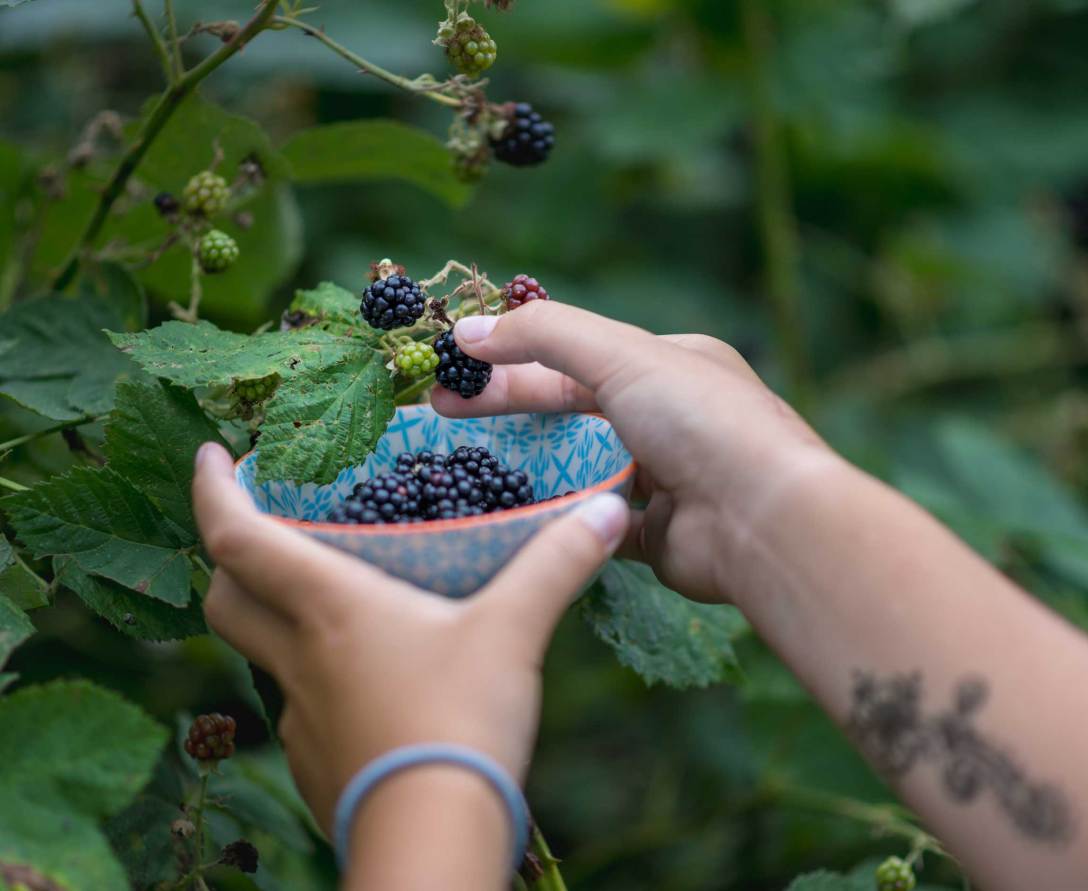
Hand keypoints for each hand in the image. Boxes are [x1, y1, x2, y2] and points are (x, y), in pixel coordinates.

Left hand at [191, 442, 627, 831]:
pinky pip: (299, 704)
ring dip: (274, 618)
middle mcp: (299, 656)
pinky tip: (366, 681)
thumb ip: (558, 564)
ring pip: (259, 652)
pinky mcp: (316, 758)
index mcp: (330, 607)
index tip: (211, 454)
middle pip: (225, 598)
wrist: (433, 835)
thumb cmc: (461, 721)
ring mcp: (300, 713)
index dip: (213, 488)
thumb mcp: (514, 632)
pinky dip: (314, 678)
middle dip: (229, 556)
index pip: (236, 537)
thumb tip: (608, 511)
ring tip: (326, 602)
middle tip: (259, 529)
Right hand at [432, 302, 837, 604]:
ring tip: (467, 467)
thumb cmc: (700, 423)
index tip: (452, 367)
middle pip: (573, 408)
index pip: (576, 354)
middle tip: (438, 411)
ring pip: (584, 465)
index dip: (511, 358)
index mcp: (672, 363)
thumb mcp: (621, 355)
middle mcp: (673, 416)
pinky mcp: (659, 534)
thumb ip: (544, 334)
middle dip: (507, 408)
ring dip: (533, 464)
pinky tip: (516, 512)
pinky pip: (598, 520)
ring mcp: (667, 478)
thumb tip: (469, 328)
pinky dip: (562, 517)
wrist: (763, 521)